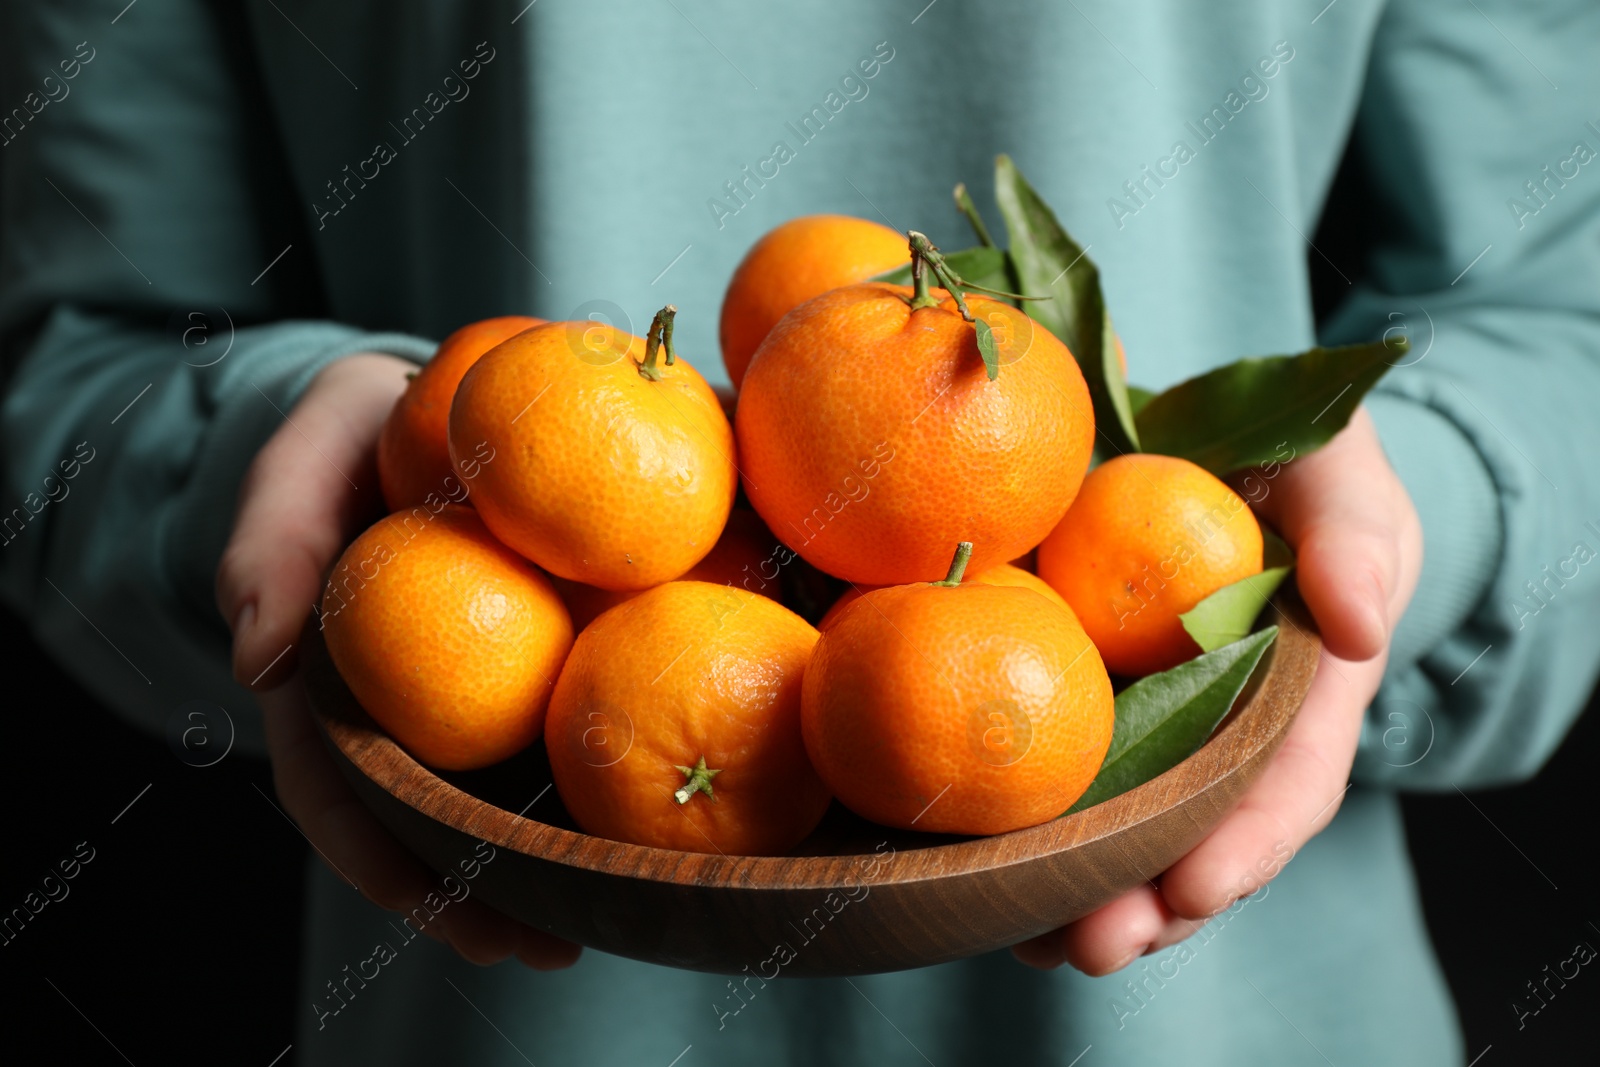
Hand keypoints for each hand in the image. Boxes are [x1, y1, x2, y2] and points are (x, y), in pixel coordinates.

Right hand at [216, 353, 579, 969]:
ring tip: (632, 909)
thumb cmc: (359, 433)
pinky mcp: (559, 647)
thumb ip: (272, 542)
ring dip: (564, 854)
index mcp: (339, 676)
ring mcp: (486, 682)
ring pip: (515, 781)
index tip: (431, 908)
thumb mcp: (303, 460)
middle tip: (547, 947)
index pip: (338, 787)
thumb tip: (262, 660)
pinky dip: (625, 750)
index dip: (377, 856)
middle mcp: (412, 699)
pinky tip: (683, 789)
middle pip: (436, 813)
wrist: (443, 393)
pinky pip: (589, 702)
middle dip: (486, 891)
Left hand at [1013, 408, 1421, 972]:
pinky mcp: (1102, 701)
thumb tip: (1360, 626)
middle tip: (1089, 947)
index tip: (1194, 892)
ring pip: (1135, 827)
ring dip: (1085, 893)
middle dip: (1151, 901)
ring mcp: (1169, 723)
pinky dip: (1036, 828)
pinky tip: (983, 869)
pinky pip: (1074, 773)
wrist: (1233, 439)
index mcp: (1309, 693)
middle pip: (1203, 835)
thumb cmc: (1305, 465)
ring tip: (1031, 940)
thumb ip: (1355, 542)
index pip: (1291, 784)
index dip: (1247, 846)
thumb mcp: (1342, 485)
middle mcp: (1236, 730)